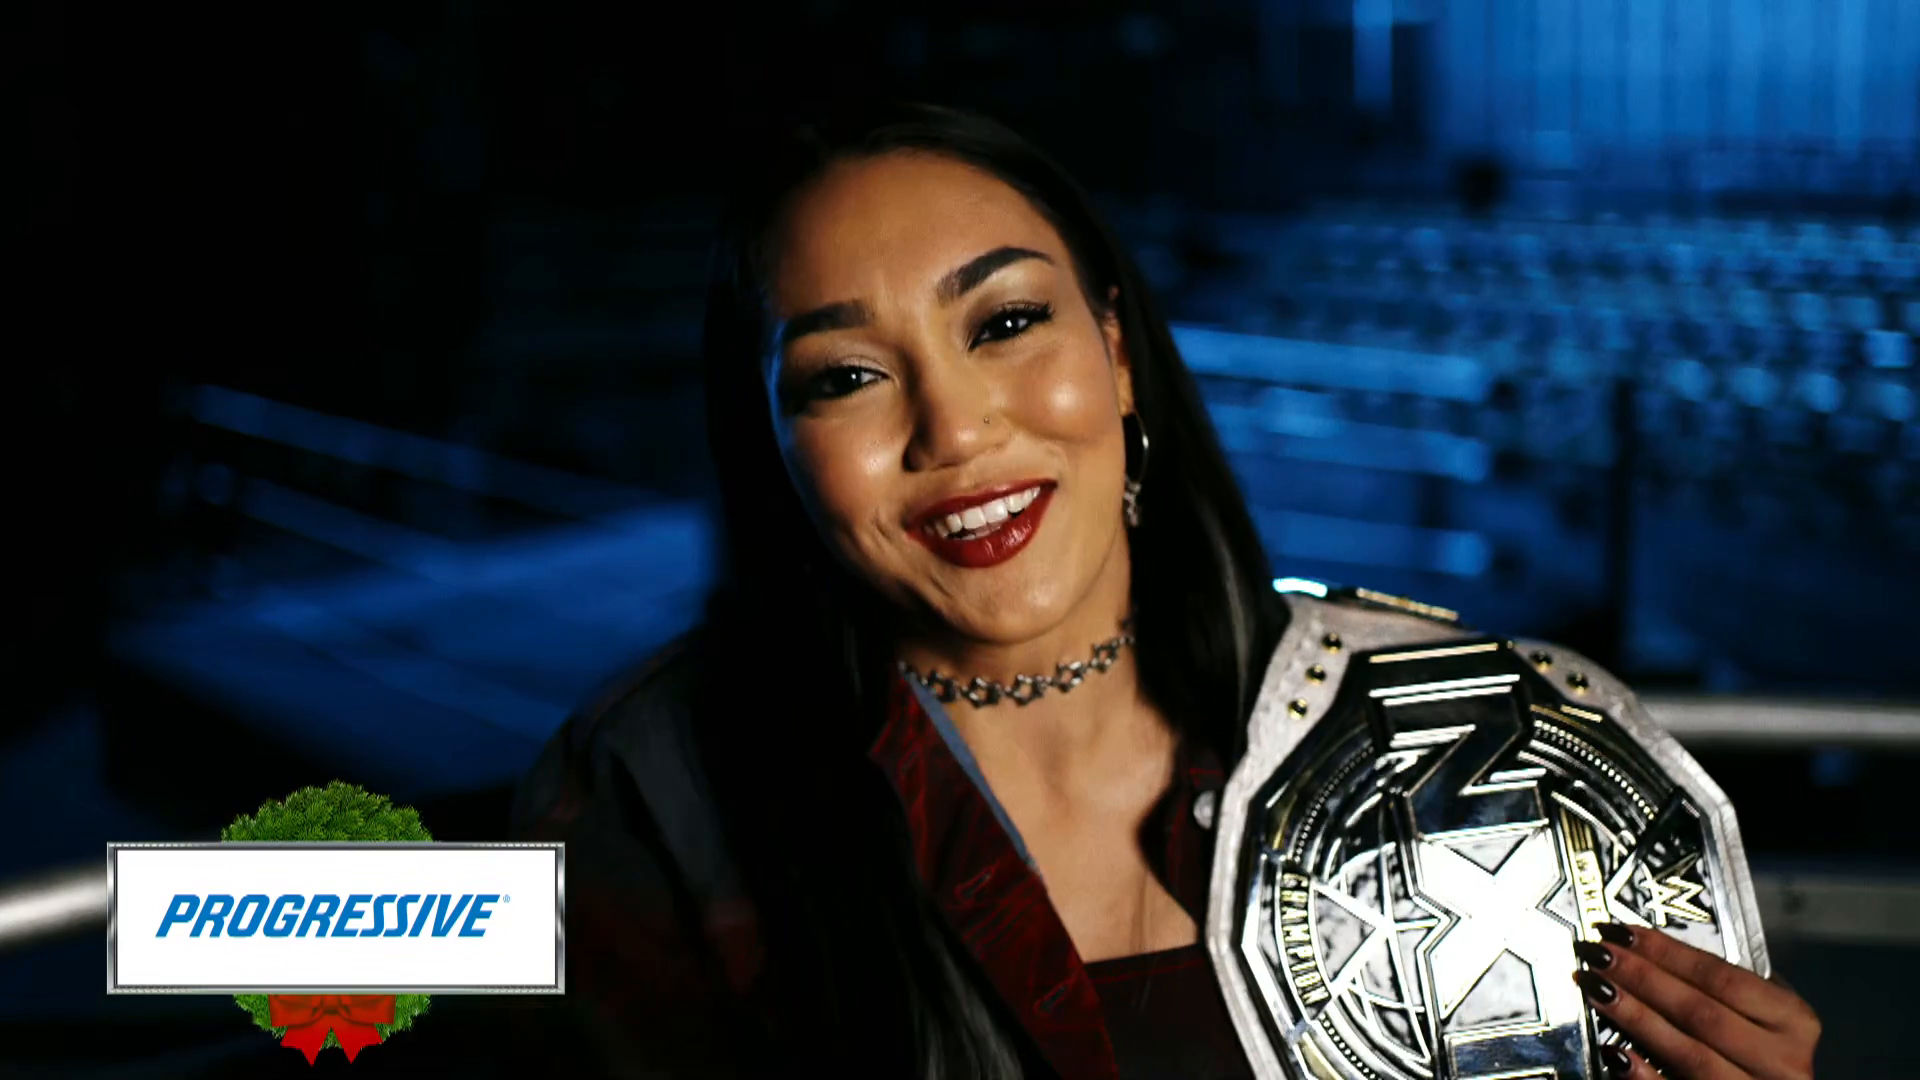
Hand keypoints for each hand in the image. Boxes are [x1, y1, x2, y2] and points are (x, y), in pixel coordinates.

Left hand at [1571, 923, 1819, 1078]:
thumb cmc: (1764, 1052)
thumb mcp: (1765, 1014)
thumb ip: (1729, 990)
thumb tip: (1652, 951)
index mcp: (1794, 1022)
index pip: (1723, 977)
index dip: (1667, 952)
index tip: (1621, 933)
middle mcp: (1783, 1061)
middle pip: (1701, 1012)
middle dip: (1643, 978)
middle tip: (1598, 955)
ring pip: (1690, 1053)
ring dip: (1637, 1018)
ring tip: (1596, 989)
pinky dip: (1645, 1075)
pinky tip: (1614, 1052)